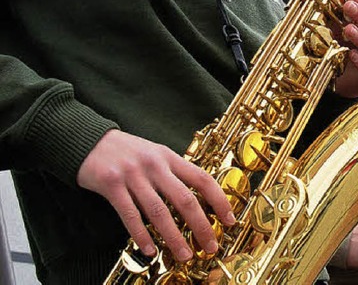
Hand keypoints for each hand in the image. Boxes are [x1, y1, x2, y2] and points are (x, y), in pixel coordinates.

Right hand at [77, 129, 234, 260]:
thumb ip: (173, 172)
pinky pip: (130, 215)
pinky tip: (150, 250)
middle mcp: (155, 165)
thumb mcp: (155, 154)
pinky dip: (142, 236)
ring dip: (174, 237)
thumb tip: (197, 197)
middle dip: (201, 225)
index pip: (202, 178)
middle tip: (210, 245)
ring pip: (159, 211)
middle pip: (185, 198)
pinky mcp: (112, 185)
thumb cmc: (127, 151)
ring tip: (184, 255)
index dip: (219, 200)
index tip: (229, 219)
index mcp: (169, 157)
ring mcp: (134, 175)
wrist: (90, 140)